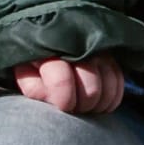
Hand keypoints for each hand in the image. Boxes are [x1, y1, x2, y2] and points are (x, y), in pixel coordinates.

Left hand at [10, 53, 125, 117]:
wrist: (49, 36)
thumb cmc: (34, 61)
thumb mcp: (24, 73)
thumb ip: (33, 87)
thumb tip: (54, 98)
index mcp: (50, 50)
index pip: (63, 81)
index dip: (64, 101)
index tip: (61, 106)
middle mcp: (79, 47)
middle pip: (92, 88)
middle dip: (82, 105)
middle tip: (73, 107)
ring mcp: (98, 50)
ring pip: (109, 87)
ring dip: (97, 104)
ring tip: (84, 105)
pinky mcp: (112, 55)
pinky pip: (119, 83)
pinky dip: (111, 98)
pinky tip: (98, 101)